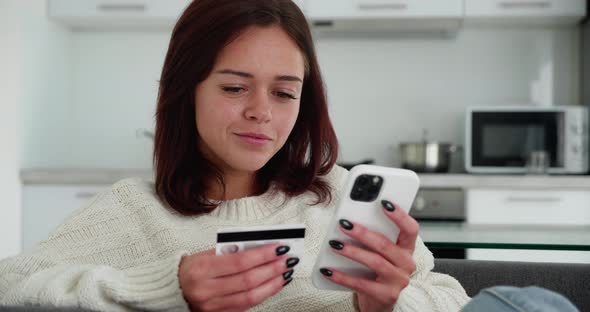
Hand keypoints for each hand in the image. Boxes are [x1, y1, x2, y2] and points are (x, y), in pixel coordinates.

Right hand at [178, 244, 297, 311]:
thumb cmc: (192, 268)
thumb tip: (262, 247)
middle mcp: (206, 290)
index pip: (240, 262)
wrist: (174, 289)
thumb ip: (232, 251)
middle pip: (248, 280)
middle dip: (272, 269)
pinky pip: (246, 306)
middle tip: (288, 260)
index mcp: (202, 269)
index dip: (263, 255)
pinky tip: (273, 285)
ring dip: (272, 284)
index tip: (279, 247)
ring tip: (285, 273)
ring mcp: (212, 306)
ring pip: (250, 297)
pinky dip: (263, 294)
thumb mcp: (207, 254)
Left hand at [319, 199, 418, 311]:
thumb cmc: (378, 272)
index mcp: (406, 249)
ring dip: (352, 252)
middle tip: (344, 224)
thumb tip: (350, 220)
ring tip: (334, 244)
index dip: (399, 215)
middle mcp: (406, 264)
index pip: (410, 229)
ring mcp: (398, 281)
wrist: (381, 303)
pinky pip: (361, 284)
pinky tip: (328, 270)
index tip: (384, 202)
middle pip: (385, 244)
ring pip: (375, 262)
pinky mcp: (386, 296)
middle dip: (363, 233)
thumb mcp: (380, 253)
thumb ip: (372, 237)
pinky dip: (342, 277)